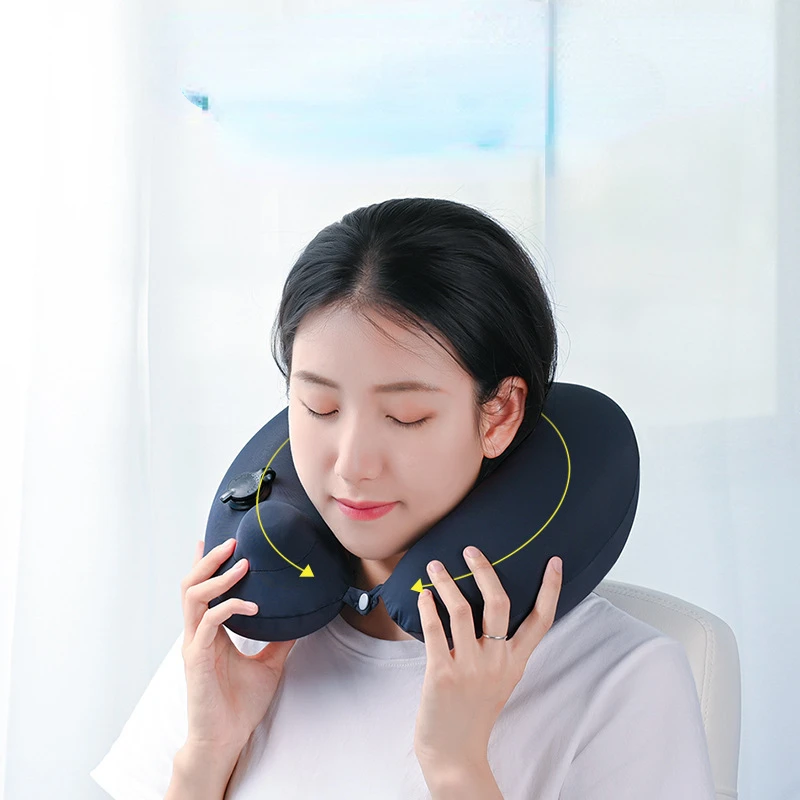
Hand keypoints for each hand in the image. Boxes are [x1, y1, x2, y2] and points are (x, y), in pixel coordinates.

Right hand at [180, 537, 297, 753]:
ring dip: (217, 577)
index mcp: (208, 633)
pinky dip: (230, 607)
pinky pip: (209, 623)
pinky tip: (252, 606)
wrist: (226, 739)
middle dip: (209, 560)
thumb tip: (299, 620)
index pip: (201, 590)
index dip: (204, 564)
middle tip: (231, 542)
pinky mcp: (196, 659)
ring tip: (241, 563)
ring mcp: (194, 645)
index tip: (213, 540)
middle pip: (191, 585)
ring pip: (193, 597)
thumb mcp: (269, 664)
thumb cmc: (240, 705)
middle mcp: (196, 634)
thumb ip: (279, 639)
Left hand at [413, 546, 562, 768]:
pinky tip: (424, 595)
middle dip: (484, 571)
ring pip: (462, 610)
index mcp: (515, 662)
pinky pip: (435, 630)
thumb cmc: (473, 713)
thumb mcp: (500, 680)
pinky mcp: (442, 673)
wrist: (454, 754)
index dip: (550, 590)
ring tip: (435, 566)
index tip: (554, 562)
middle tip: (470, 551)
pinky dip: (428, 607)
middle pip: (499, 603)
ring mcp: (470, 667)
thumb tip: (490, 610)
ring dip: (447, 582)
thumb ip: (500, 649)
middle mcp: (497, 662)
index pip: (542, 621)